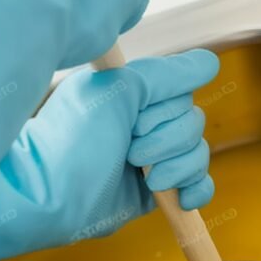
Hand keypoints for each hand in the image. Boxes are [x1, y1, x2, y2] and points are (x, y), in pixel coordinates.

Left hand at [0, 50, 217, 260]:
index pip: (183, 90)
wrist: (49, 194)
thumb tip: (210, 63)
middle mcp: (147, 124)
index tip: (136, 115)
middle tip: (128, 149)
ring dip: (174, 166)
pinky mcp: (159, 193)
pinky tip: (179, 197)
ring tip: (139, 173)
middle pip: (194, 123)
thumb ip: (167, 74)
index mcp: (136, 95)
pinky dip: (195, 190)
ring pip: (199, 155)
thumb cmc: (72, 138)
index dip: (167, 106)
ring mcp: (155, 159)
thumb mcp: (120, 90)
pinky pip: (200, 186)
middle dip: (164, 140)